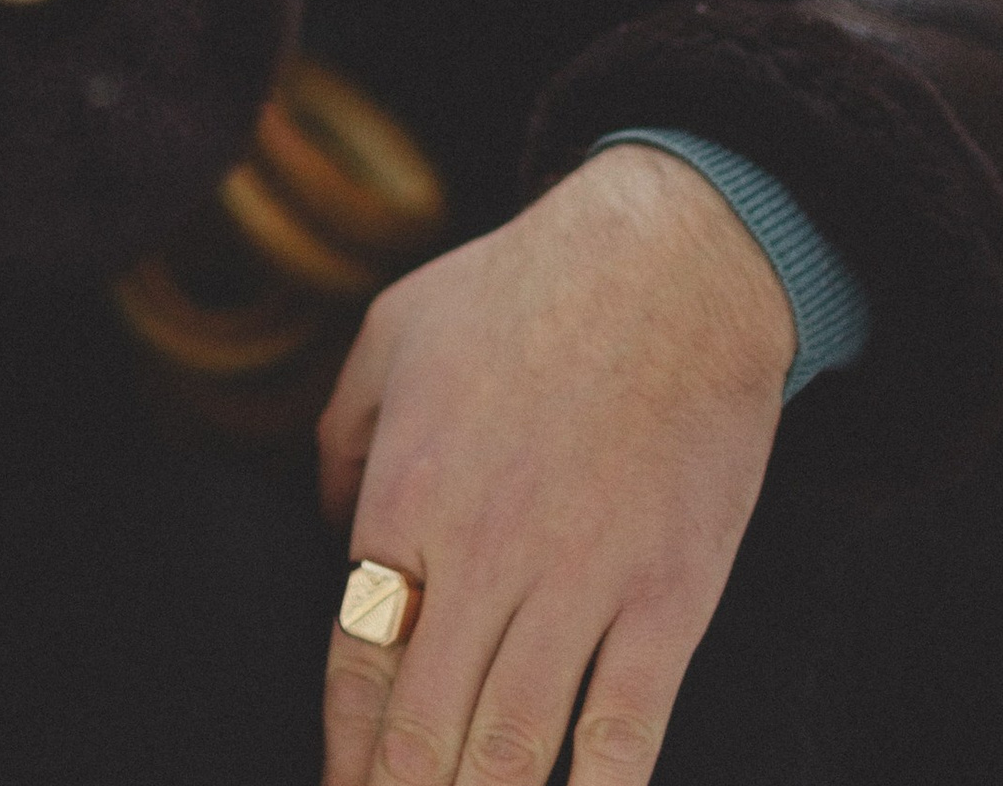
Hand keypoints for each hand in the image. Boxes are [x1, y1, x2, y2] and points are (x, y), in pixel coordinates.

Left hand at [317, 144, 793, 785]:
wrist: (670, 265)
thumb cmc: (520, 289)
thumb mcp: (390, 332)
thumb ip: (342, 434)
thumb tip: (332, 534)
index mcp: (407, 495)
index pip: (358, 662)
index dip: (344, 751)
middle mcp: (485, 555)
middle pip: (427, 726)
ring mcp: (583, 584)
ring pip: (519, 749)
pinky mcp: (669, 598)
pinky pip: (627, 730)